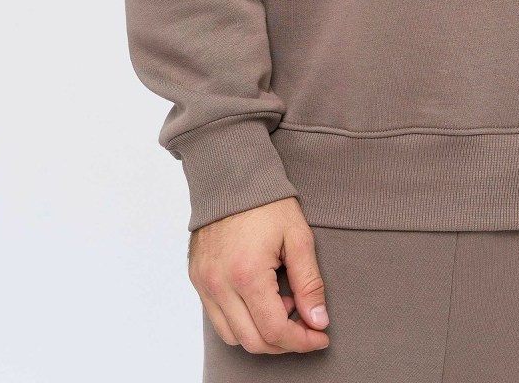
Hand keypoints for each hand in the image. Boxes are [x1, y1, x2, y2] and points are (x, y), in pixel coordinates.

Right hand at [188, 196, 329, 353]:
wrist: (231, 175)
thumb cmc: (267, 201)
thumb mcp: (298, 236)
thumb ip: (309, 282)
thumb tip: (318, 321)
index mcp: (246, 274)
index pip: (275, 331)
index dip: (302, 340)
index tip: (321, 336)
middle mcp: (219, 285)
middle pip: (253, 341)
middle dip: (284, 343)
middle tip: (306, 325)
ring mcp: (204, 284)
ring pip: (232, 336)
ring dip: (261, 333)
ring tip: (282, 305)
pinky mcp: (197, 279)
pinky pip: (218, 318)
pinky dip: (242, 321)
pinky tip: (261, 299)